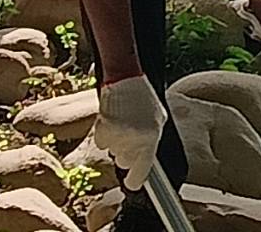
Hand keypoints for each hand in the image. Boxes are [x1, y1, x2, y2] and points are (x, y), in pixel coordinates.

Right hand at [95, 76, 166, 190]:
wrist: (124, 79)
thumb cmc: (143, 98)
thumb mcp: (158, 119)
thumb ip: (153, 141)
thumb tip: (150, 161)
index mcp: (151, 138)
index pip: (141, 173)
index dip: (135, 180)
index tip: (133, 182)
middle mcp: (134, 141)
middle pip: (124, 163)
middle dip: (127, 154)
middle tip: (130, 137)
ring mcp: (118, 136)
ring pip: (113, 153)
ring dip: (117, 143)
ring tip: (123, 123)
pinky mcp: (103, 129)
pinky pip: (102, 143)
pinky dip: (105, 136)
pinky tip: (112, 122)